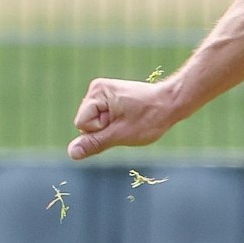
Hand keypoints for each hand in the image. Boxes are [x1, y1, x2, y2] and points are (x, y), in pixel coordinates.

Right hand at [68, 77, 182, 159]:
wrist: (172, 103)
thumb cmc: (150, 118)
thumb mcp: (120, 135)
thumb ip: (94, 143)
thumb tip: (71, 153)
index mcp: (97, 92)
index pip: (81, 124)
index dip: (101, 130)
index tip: (122, 122)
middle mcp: (96, 89)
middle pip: (86, 123)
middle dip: (105, 128)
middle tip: (128, 121)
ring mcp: (103, 93)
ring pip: (94, 123)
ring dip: (110, 127)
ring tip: (130, 119)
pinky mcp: (110, 98)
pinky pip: (103, 119)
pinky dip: (115, 123)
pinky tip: (129, 118)